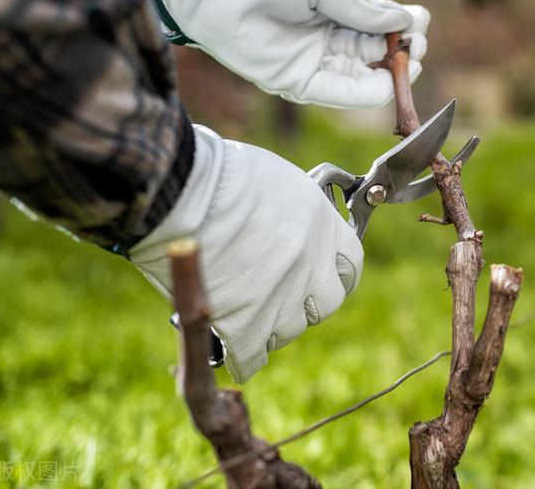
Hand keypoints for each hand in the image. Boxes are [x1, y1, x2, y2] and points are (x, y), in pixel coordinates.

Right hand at [129, 126, 362, 382]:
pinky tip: (237, 355)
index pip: (350, 265)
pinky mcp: (244, 323)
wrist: (183, 191)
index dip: (336, 275)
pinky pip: (252, 356)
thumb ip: (294, 216)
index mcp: (323, 227)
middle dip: (307, 303)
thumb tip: (289, 233)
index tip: (323, 278)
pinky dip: (244, 359)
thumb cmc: (220, 174)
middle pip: (326, 304)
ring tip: (250, 316)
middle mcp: (311, 265)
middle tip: (282, 298)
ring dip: (272, 326)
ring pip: (289, 330)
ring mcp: (281, 298)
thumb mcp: (278, 183)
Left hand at [151, 0, 429, 108]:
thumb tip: (405, 21)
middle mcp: (327, 38)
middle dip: (401, 52)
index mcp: (334, 9)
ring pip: (360, 75)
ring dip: (389, 74)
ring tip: (410, 65)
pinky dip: (363, 92)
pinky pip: (336, 92)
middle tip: (418, 47)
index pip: (378, 25)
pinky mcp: (296, 82)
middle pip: (374, 53)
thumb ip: (363, 10)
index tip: (420, 23)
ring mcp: (313, 61)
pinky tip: (385, 85)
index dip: (402, 26)